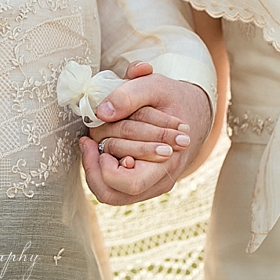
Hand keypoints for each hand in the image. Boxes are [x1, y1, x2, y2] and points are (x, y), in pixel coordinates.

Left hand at [81, 62, 211, 204]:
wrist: (192, 111)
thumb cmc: (174, 99)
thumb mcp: (156, 87)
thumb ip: (129, 95)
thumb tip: (103, 113)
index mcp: (168, 163)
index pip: (130, 182)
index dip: (107, 166)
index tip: (95, 139)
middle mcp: (158, 181)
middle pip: (110, 192)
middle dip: (94, 164)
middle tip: (88, 139)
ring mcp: (148, 183)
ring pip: (107, 192)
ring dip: (95, 166)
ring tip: (90, 141)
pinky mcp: (138, 179)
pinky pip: (111, 184)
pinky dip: (100, 165)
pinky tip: (98, 144)